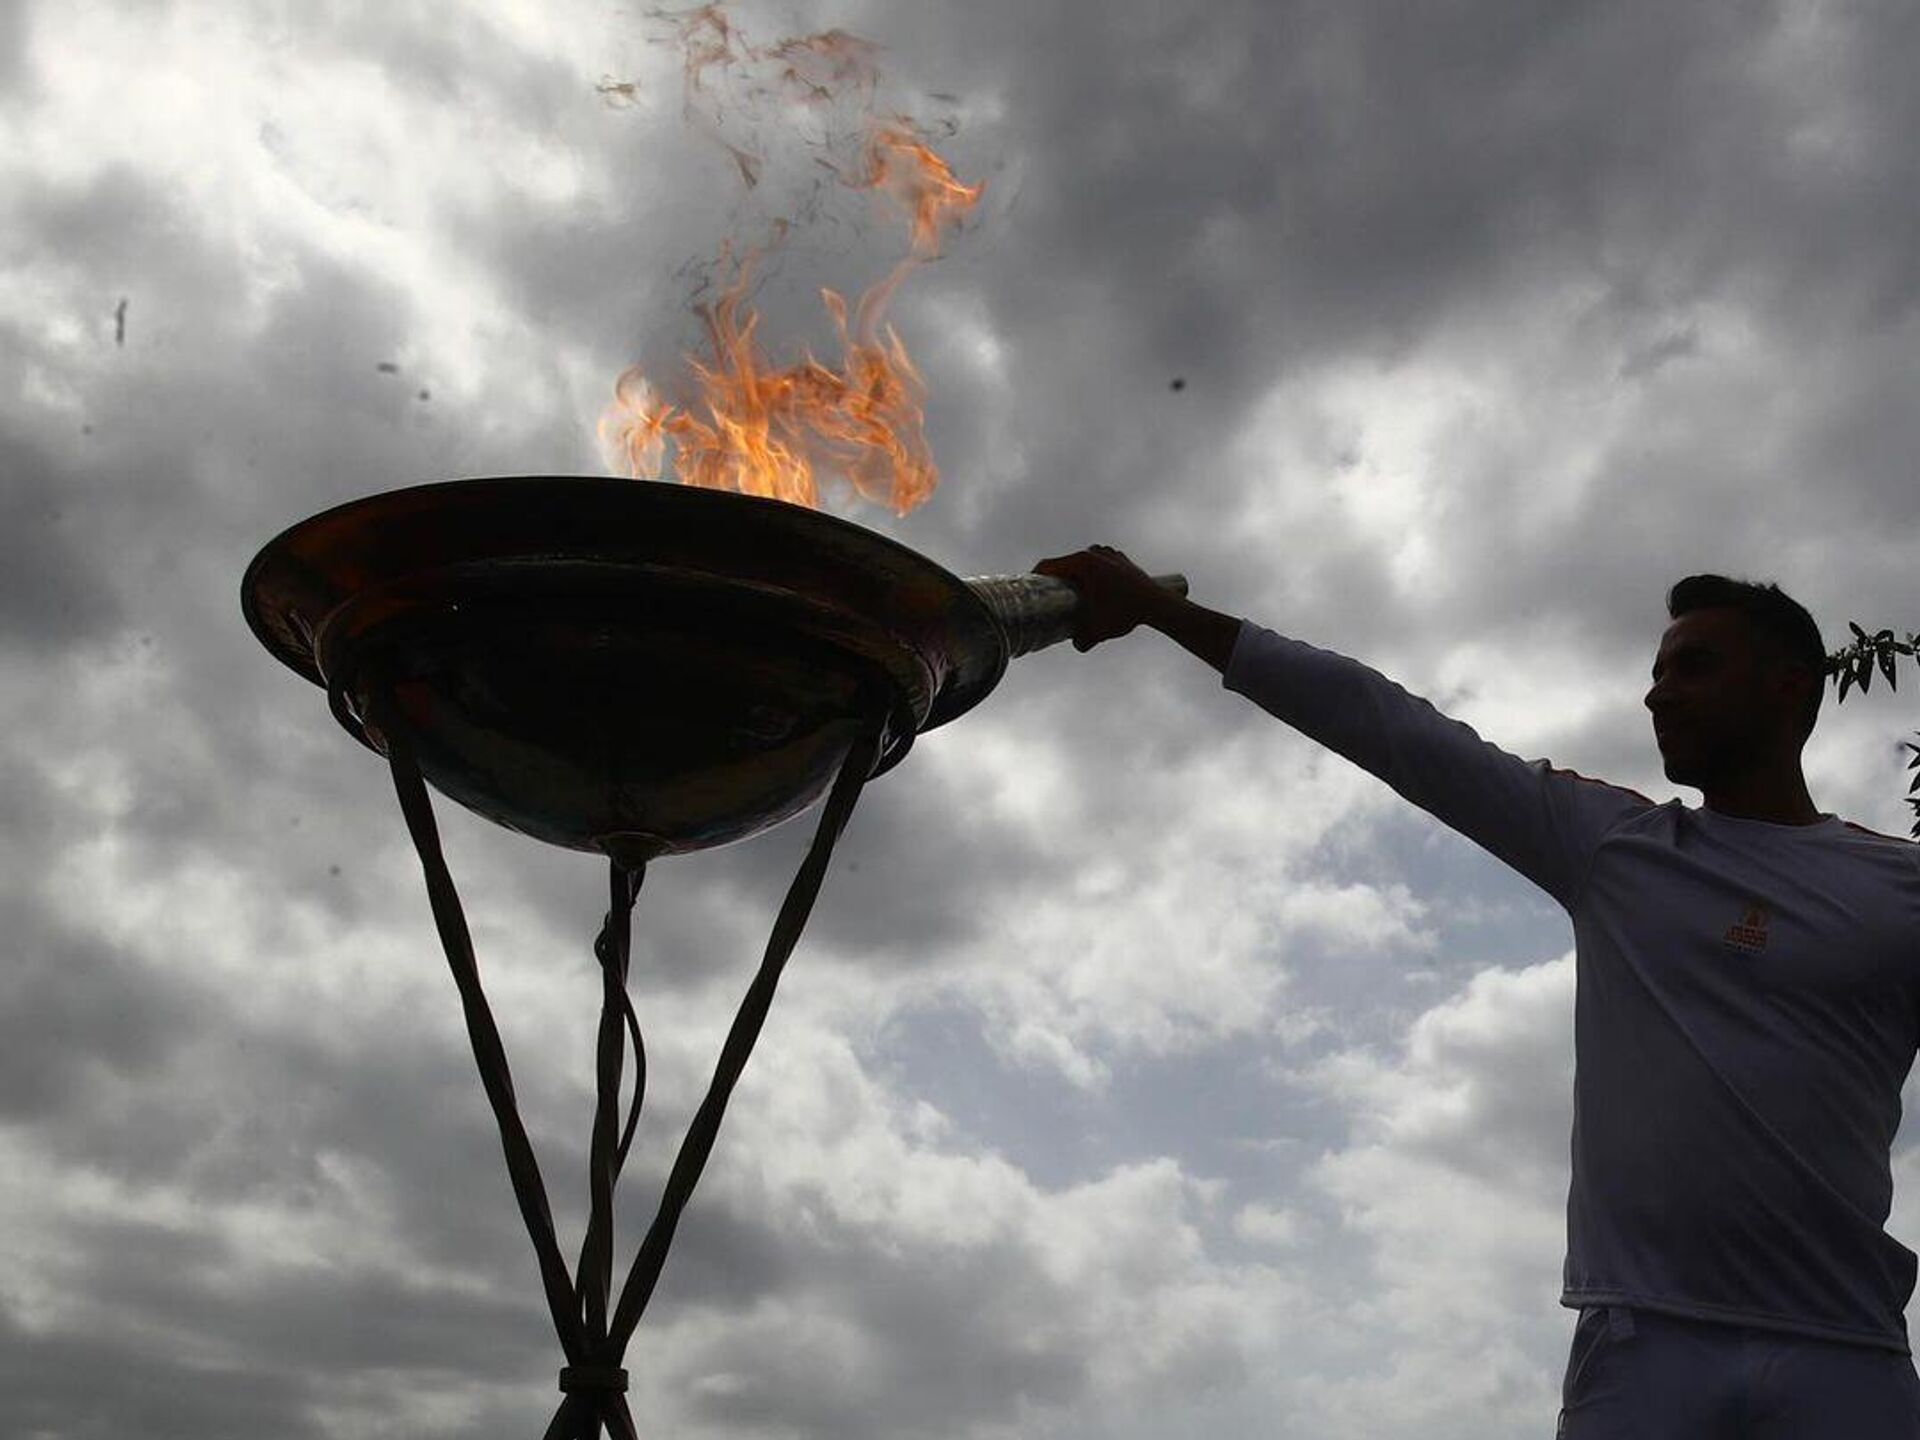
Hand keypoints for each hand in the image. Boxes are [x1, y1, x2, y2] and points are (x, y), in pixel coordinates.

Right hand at [1032, 544, 1169, 651]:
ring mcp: (1108, 553)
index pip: (1049, 565)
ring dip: (1075, 574)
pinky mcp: (1119, 558)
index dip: (1036, 576)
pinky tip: (1091, 585)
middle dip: (1056, 578)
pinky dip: (1092, 572)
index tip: (1030, 588)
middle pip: (1065, 563)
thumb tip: (1075, 645)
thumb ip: (1083, 640)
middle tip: (1049, 596)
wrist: (1156, 604)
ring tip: (1070, 592)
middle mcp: (1094, 553)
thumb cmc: (1125, 613)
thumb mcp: (1099, 630)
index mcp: (1083, 563)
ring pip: (1082, 562)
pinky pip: (1098, 562)